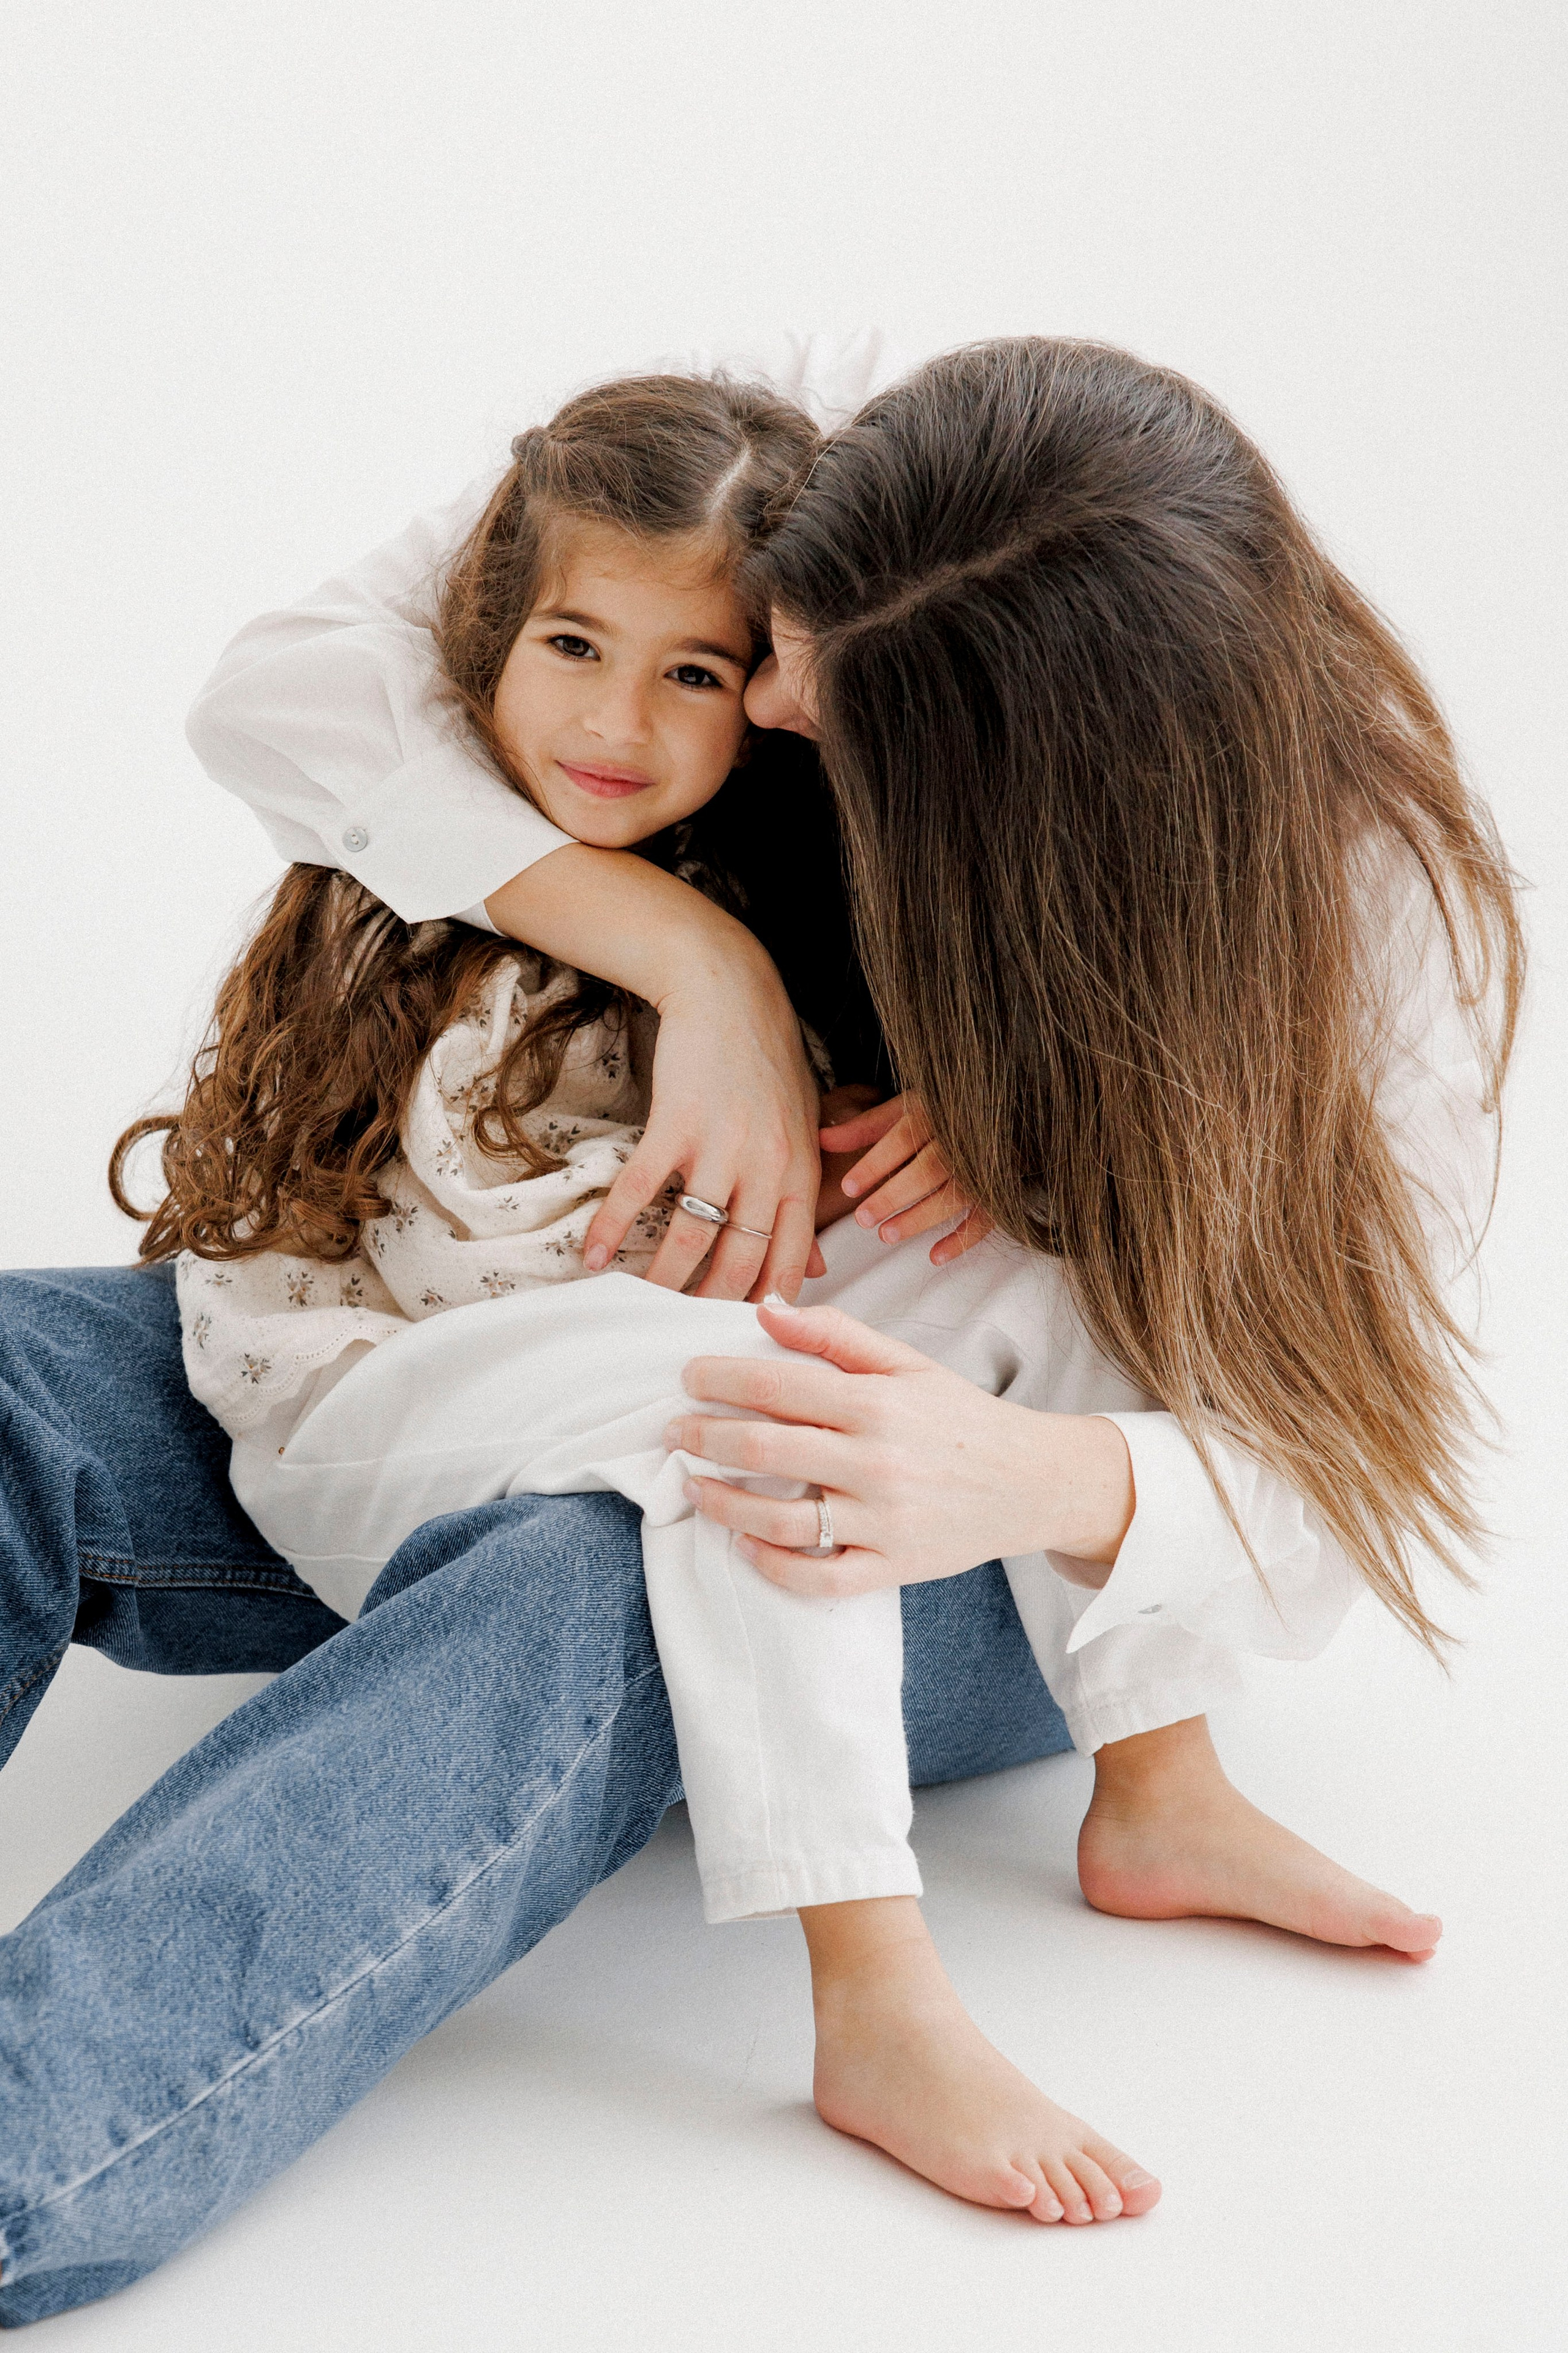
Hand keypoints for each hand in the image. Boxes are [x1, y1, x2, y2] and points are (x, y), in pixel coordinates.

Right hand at [584, 941, 825, 1300]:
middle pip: (738, 1262)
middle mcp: (766, 1167)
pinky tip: (592, 1256)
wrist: (731, 993)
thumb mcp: (806, 1131)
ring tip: (642, 1304)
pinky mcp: (675, 1124)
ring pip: (690, 1237)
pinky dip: (612, 1227)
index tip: (744, 1336)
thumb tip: (815, 1270)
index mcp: (801, 1174)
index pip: (790, 1262)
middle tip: (686, 1333)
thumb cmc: (770, 1064)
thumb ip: (806, 1202)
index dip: (767, 1306)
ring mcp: (720, 1147)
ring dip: (662, 1279)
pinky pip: (640, 1191)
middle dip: (710, 1304)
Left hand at [665, 1300, 1134, 1598]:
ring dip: (722, 1503)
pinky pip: (819, 1578)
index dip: (719, 1378)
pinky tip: (745, 1544)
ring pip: (782, 1520)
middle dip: (705, 1437)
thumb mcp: (906, 1363)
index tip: (688, 1377)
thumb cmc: (960, 1418)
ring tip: (693, 1486)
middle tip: (674, 1430)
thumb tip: (767, 1309)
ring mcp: (884, 1521)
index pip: (776, 1386)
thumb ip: (836, 1335)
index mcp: (877, 1403)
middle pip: (766, 1450)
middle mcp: (878, 1461)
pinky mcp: (893, 1568)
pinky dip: (773, 1566)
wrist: (1032, 1482)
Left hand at [820, 1093, 993, 1265]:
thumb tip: (820, 1138)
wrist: (1000, 1112)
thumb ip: (863, 1127)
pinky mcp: (999, 1190)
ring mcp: (983, 1167)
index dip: (874, 1165)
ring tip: (886, 1236)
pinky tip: (935, 1256)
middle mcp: (960, 1139)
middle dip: (894, 1196)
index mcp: (934, 1113)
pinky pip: (985, 1218)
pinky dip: (961, 1240)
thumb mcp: (902, 1110)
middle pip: (927, 1169)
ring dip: (920, 1219)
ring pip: (954, 1196)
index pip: (901, 1139)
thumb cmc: (941, 1112)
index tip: (848, 1189)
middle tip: (863, 1220)